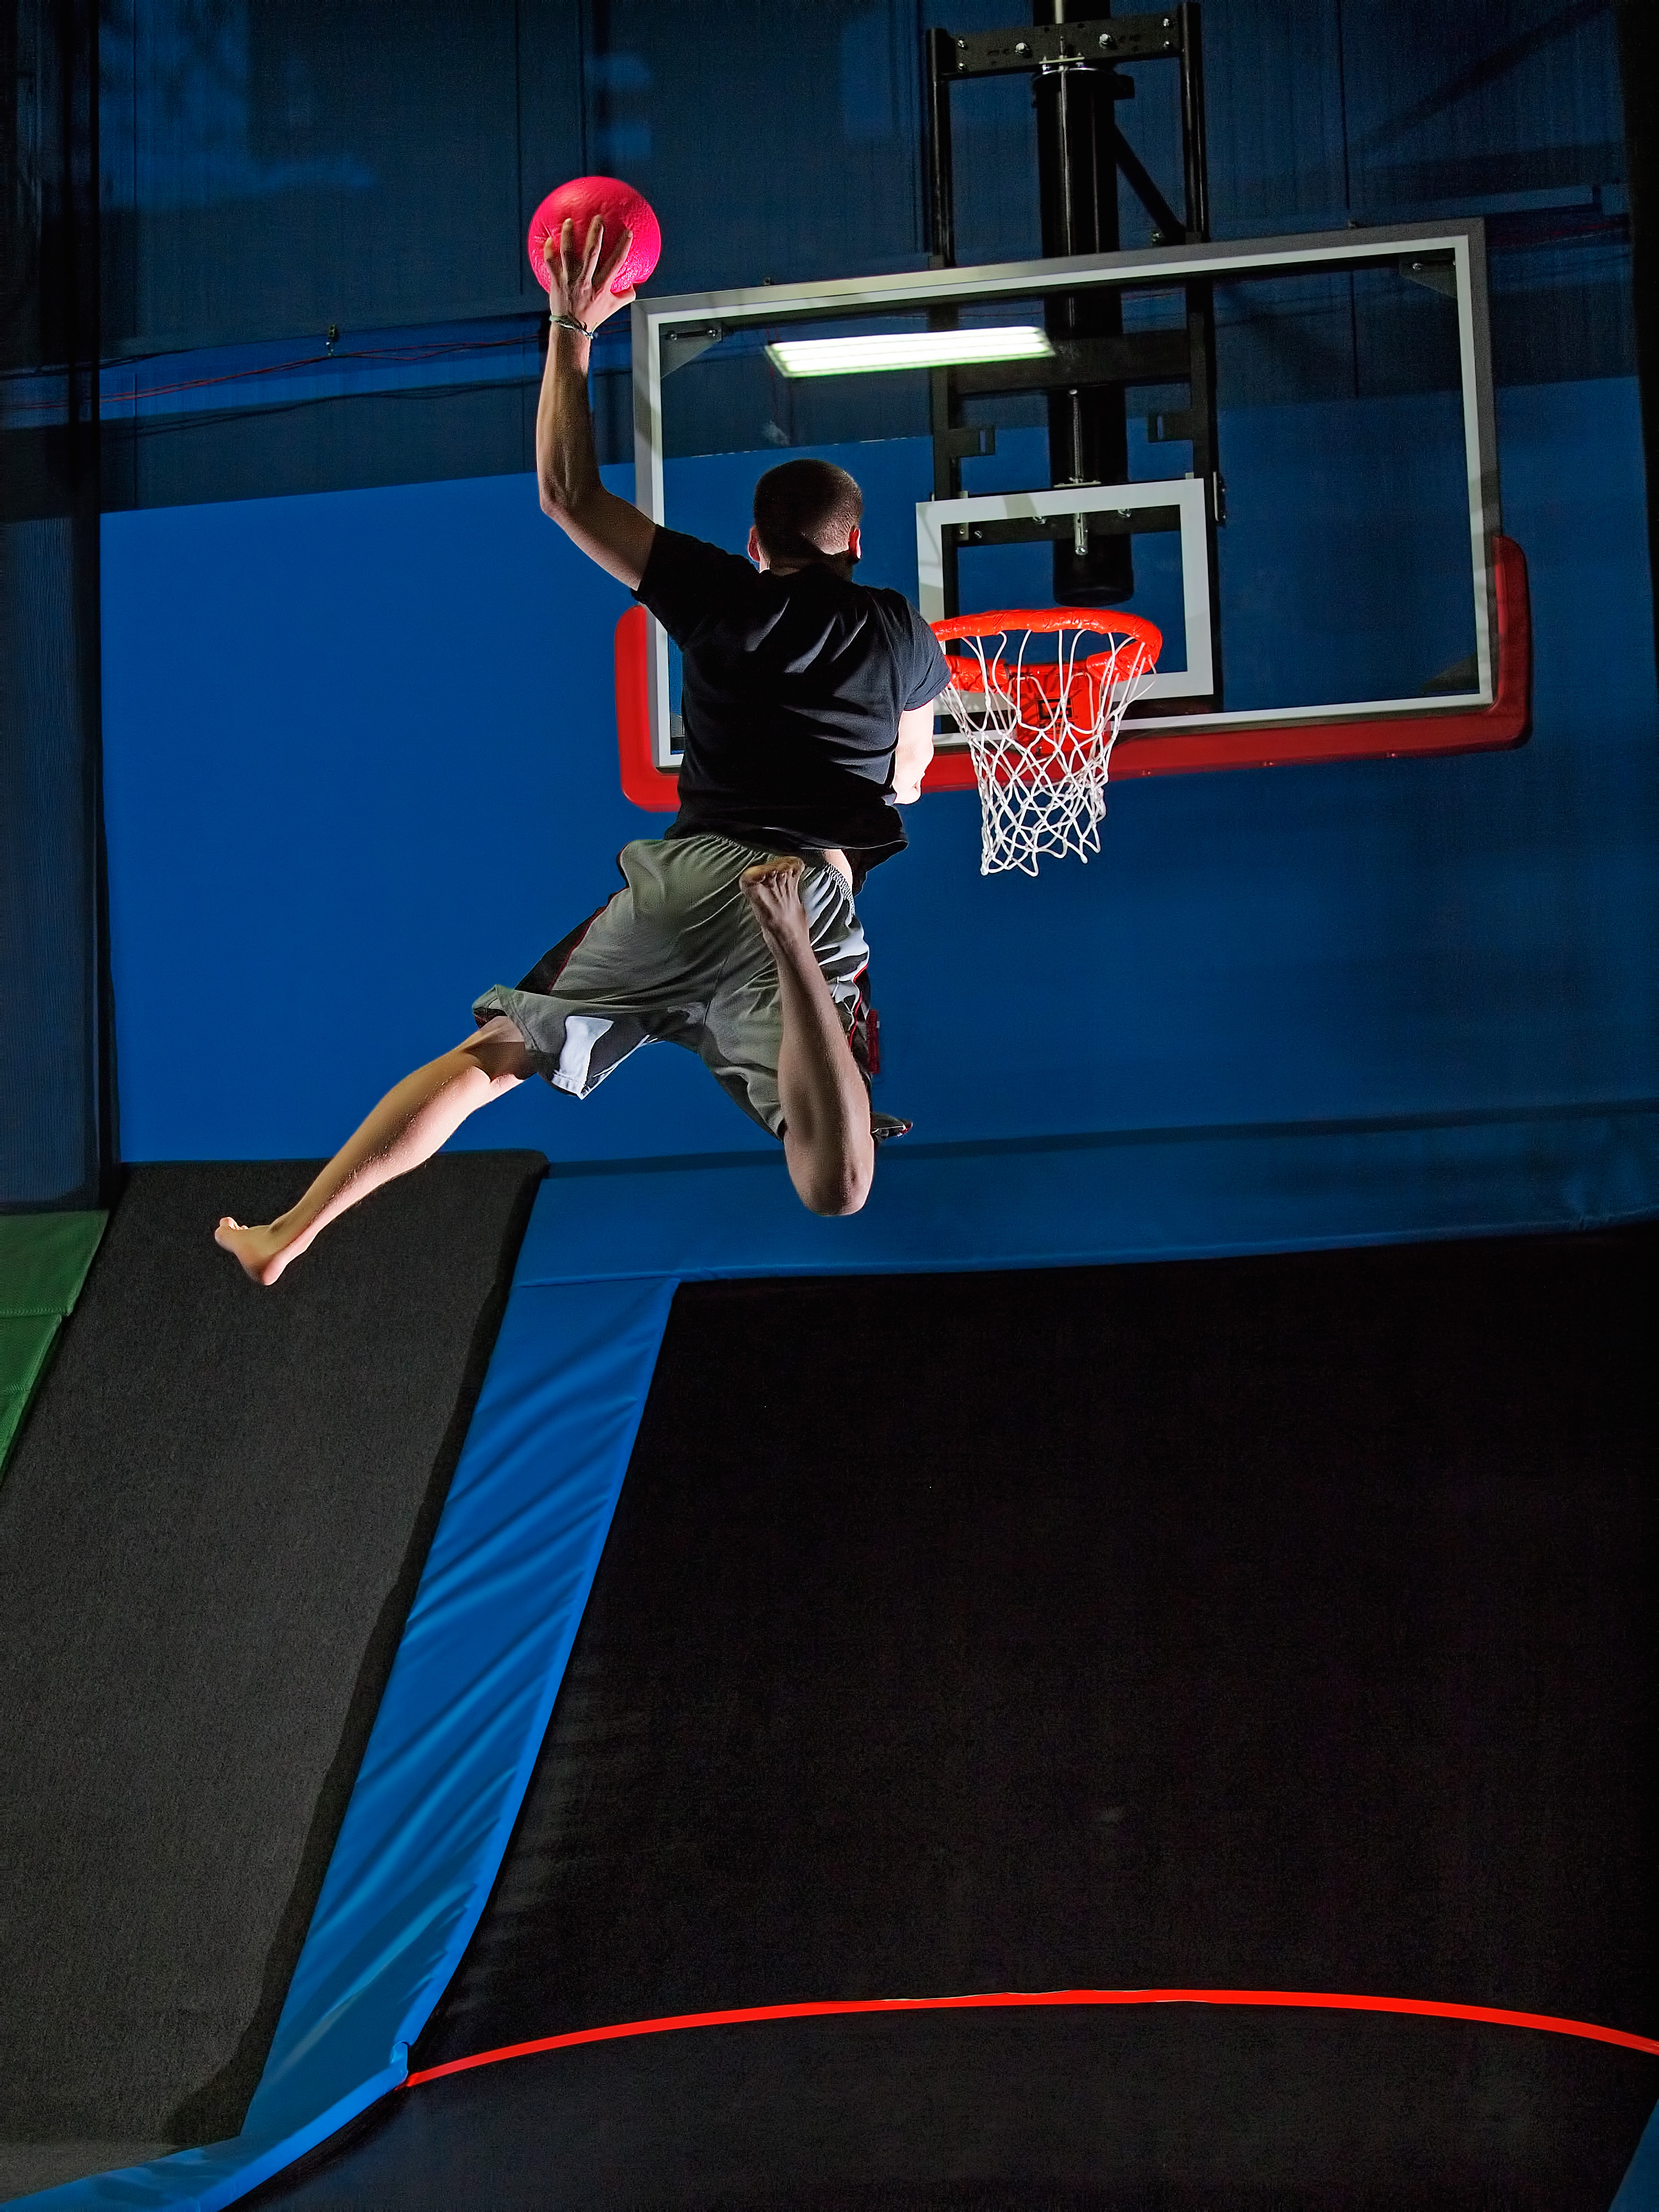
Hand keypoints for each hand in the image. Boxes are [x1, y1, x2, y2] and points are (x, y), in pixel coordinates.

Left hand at [544, 214, 635, 334]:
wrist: (572, 330)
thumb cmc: (592, 317)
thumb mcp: (612, 307)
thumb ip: (625, 296)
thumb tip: (635, 286)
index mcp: (602, 286)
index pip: (616, 263)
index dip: (623, 247)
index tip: (628, 232)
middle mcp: (587, 281)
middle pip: (592, 252)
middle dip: (596, 233)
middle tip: (598, 217)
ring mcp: (570, 280)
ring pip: (568, 253)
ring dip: (568, 235)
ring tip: (568, 221)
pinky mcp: (557, 282)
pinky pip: (550, 263)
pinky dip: (549, 250)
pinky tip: (549, 239)